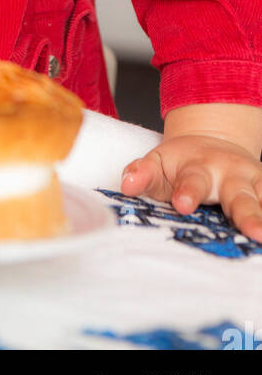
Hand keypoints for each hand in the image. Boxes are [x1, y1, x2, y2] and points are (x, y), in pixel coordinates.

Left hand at [121, 134, 261, 241]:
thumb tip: (127, 185)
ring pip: (260, 202)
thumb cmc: (182, 164)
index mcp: (198, 167)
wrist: (214, 142)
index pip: (192, 181)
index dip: (188, 192)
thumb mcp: (159, 162)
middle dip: (244, 213)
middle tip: (253, 232)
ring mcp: (253, 184)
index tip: (182, 204)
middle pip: (237, 195)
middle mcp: (230, 175)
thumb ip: (143, 173)